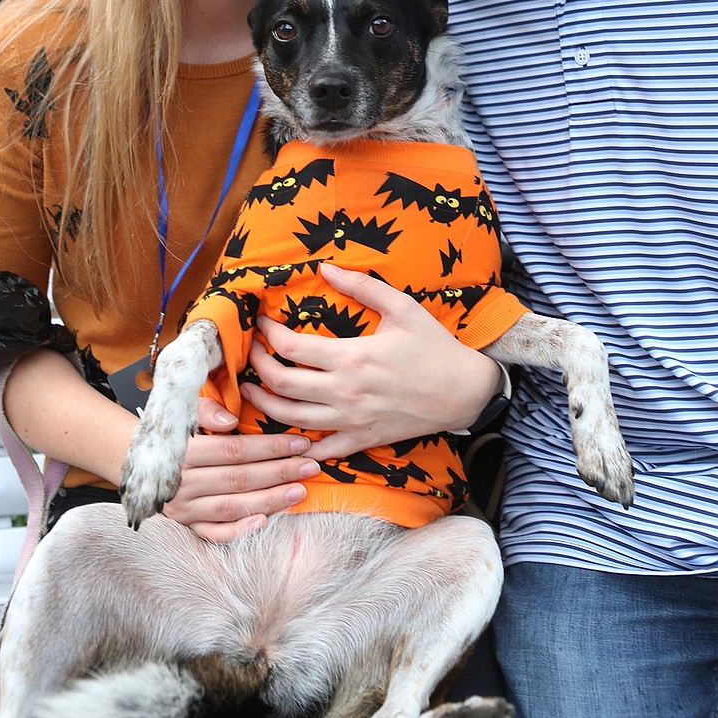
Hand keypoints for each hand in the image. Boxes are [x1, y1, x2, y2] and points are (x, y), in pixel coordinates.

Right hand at [162, 401, 319, 542]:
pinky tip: (265, 522)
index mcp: (185, 452)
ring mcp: (183, 509)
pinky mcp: (184, 526)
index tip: (301, 442)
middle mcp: (183, 483)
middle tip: (311, 466)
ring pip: (232, 507)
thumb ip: (206, 411)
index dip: (271, 447)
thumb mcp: (183, 412)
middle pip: (239, 480)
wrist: (133, 460)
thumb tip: (231, 420)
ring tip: (300, 492)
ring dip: (270, 500)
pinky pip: (213, 534)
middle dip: (280, 472)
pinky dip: (238, 531)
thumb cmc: (170, 432)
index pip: (236, 451)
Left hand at [238, 263, 500, 461]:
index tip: (262, 324)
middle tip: (253, 354)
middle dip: (258, 368)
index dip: (268, 335)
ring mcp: (352, 420)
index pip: (291, 349)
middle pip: (281, 386)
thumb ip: (362, 286)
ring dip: (265, 405)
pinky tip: (287, 431)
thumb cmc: (433, 346)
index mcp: (352, 358)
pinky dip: (299, 443)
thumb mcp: (402, 308)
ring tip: (253, 390)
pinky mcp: (362, 439)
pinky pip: (321, 449)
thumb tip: (326, 268)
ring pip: (291, 420)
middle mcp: (345, 392)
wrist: (464, 391)